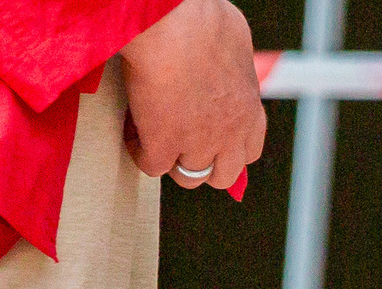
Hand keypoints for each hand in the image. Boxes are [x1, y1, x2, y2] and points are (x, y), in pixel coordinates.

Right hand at [120, 0, 264, 191]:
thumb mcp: (235, 38)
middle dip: (203, 162)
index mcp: (250, 110)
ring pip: (189, 176)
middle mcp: (231, 135)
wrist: (173, 25)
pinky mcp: (164, 145)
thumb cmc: (201, 19)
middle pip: (223, 174)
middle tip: (180, 141)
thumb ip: (234, 59)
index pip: (249, 151)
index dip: (228, 149)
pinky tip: (132, 131)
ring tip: (152, 134)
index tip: (209, 137)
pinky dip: (140, 152)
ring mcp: (199, 144)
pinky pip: (151, 166)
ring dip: (172, 160)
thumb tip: (228, 54)